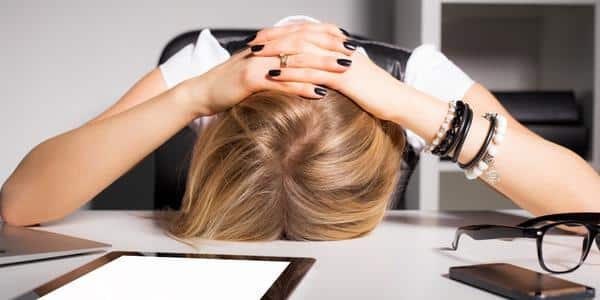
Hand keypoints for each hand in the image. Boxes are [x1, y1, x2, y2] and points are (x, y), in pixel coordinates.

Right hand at [180, 22, 356, 116]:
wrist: (202, 92)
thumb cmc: (230, 85)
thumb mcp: (257, 70)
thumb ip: (277, 65)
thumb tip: (298, 68)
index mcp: (268, 43)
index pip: (302, 34)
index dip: (326, 37)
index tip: (347, 43)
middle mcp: (265, 48)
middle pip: (304, 44)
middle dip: (330, 48)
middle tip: (353, 54)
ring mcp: (258, 62)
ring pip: (296, 61)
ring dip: (323, 66)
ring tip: (344, 72)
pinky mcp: (251, 79)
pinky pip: (282, 82)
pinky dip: (302, 87)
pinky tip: (320, 92)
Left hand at [252, 25, 406, 121]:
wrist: (398, 101)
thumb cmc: (375, 92)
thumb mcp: (352, 76)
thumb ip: (334, 70)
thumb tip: (317, 73)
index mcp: (339, 45)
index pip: (306, 32)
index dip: (282, 33)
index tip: (263, 37)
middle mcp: (338, 48)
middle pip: (300, 37)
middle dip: (274, 39)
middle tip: (253, 43)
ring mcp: (340, 62)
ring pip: (302, 51)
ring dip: (276, 53)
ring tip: (256, 56)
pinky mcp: (342, 78)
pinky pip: (311, 72)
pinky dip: (290, 72)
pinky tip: (273, 75)